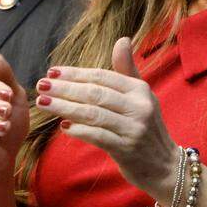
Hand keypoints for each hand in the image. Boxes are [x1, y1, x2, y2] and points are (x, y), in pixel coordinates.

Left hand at [34, 37, 179, 201]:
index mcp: (139, 90)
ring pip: (92, 114)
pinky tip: (63, 126)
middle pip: (94, 93)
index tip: (52, 72)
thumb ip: (127, 70)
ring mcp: (134, 129)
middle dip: (64, 88)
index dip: (75, 73)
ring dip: (64, 107)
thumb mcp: (141, 97)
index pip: (102, 76)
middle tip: (41, 86)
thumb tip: (122, 40)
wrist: (165, 166)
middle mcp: (139, 106)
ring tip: (44, 103)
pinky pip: (98, 136)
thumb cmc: (146, 127)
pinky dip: (79, 130)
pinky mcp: (127, 150)